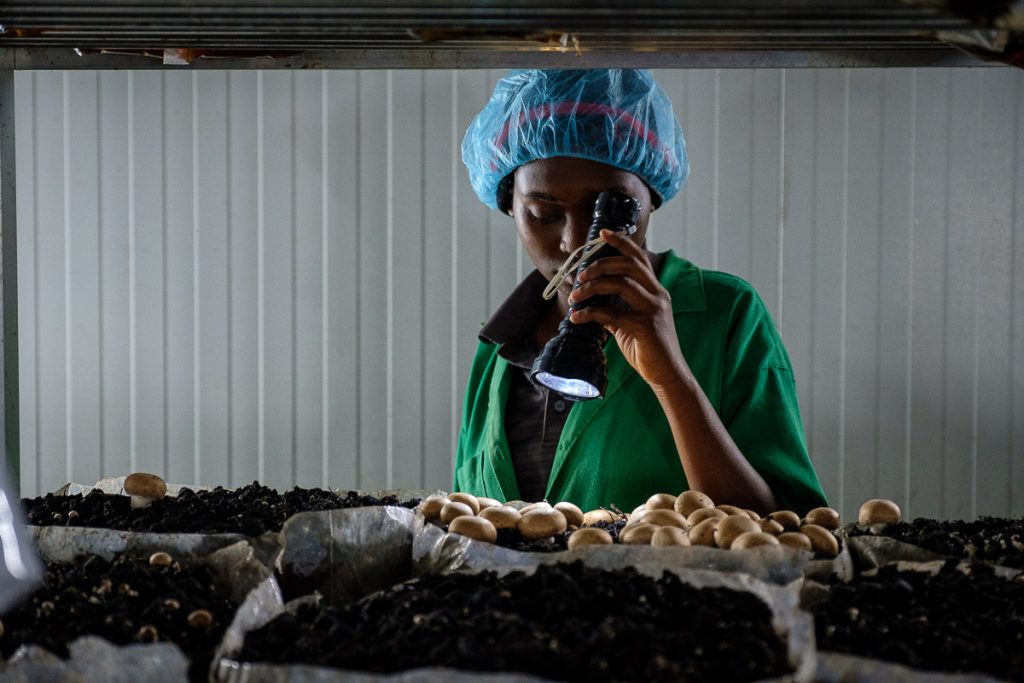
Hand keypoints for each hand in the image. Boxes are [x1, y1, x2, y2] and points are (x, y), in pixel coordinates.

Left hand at [567, 229, 684, 389]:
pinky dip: (591, 313)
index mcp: (655, 291)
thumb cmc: (649, 349)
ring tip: (576, 295)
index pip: (639, 258)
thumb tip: (591, 305)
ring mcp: (653, 309)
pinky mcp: (646, 326)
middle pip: (629, 265)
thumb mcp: (629, 325)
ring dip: (593, 286)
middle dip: (601, 264)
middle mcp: (658, 295)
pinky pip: (613, 314)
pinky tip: (577, 317)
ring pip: (621, 284)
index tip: (603, 233)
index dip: (622, 242)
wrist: (667, 374)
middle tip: (581, 274)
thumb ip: (615, 311)